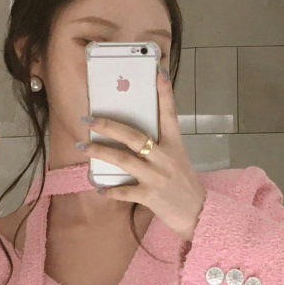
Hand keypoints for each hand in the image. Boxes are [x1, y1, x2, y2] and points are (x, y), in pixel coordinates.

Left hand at [77, 70, 205, 240]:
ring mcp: (157, 177)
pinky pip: (125, 192)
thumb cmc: (185, 186)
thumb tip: (133, 138)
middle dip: (109, 125)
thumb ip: (160, 148)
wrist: (199, 214)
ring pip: (124, 160)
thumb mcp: (178, 161)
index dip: (164, 92)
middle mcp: (165, 158)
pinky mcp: (151, 196)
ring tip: (84, 148)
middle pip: (134, 136)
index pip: (169, 114)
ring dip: (101, 152)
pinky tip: (99, 188)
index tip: (157, 71)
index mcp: (174, 145)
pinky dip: (111, 190)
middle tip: (88, 120)